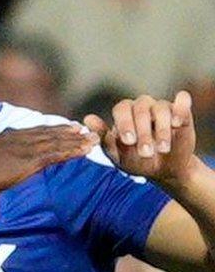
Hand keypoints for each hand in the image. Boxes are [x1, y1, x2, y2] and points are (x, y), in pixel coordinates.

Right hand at [0, 125, 97, 196]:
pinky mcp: (30, 160)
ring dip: (76, 140)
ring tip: (92, 138)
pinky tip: (85, 150)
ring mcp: (25, 148)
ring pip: (56, 142)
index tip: (61, 128)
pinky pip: (56, 154)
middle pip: (48, 133)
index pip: (33, 131)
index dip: (49, 130)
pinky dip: (72, 151)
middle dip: (66, 132)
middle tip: (82, 129)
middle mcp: (18, 138)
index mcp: (6, 136)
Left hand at [84, 91, 199, 187]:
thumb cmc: (136, 161)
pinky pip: (182, 100)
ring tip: (162, 149)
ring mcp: (162, 108)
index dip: (124, 123)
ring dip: (162, 129)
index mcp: (124, 114)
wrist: (163, 171)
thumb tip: (87, 119)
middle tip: (145, 152)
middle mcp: (142, 107)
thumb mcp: (118, 156)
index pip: (121, 109)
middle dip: (143, 132)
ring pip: (161, 107)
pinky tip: (177, 123)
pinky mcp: (181, 112)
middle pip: (140, 108)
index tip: (128, 141)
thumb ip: (104, 138)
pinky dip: (180, 109)